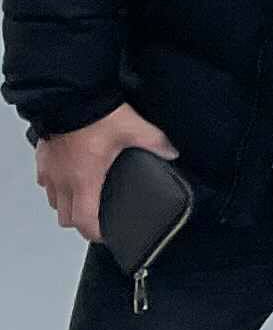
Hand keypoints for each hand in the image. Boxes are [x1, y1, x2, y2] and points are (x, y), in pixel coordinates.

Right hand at [33, 105, 173, 243]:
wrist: (69, 96)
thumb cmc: (95, 115)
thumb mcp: (133, 129)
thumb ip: (155, 143)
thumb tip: (171, 152)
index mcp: (85, 180)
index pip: (84, 221)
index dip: (96, 233)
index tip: (106, 233)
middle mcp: (63, 181)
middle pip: (66, 218)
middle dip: (82, 221)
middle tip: (98, 215)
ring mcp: (51, 171)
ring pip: (54, 201)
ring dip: (68, 204)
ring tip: (86, 196)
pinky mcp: (43, 159)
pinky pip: (46, 181)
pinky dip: (56, 185)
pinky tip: (71, 174)